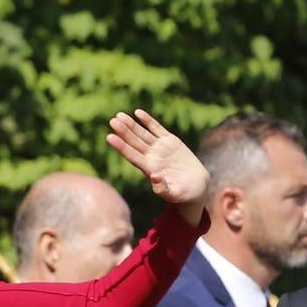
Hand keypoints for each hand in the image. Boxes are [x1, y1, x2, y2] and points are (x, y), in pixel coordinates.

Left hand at [106, 109, 208, 225]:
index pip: (132, 155)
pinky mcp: (170, 142)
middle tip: (113, 121)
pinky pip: (157, 128)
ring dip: (131, 124)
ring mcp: (159, 148)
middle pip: (134, 142)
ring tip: (119, 115)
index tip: (109, 137)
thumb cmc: (184, 194)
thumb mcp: (174, 194)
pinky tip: (137, 112)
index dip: (121, 146)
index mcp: (149, 169)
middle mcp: (151, 157)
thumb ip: (163, 189)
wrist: (196, 187)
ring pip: (142, 134)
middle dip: (124, 131)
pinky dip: (148, 120)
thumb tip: (154, 177)